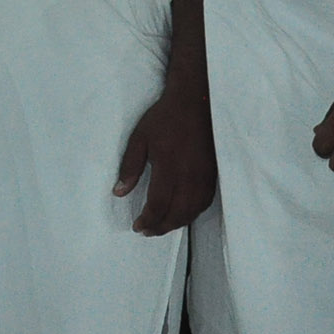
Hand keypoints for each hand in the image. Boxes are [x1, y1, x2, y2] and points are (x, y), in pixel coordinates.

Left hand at [114, 82, 215, 235]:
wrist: (196, 103)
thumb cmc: (164, 119)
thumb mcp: (139, 138)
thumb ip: (130, 166)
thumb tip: (119, 192)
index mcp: (169, 168)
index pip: (158, 205)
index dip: (148, 220)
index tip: (137, 227)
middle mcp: (189, 177)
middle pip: (177, 214)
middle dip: (161, 227)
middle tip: (147, 231)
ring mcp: (204, 178)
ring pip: (192, 211)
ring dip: (176, 223)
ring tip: (161, 226)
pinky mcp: (213, 175)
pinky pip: (204, 203)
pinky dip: (191, 214)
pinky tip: (182, 214)